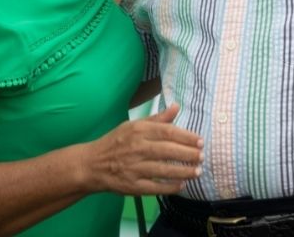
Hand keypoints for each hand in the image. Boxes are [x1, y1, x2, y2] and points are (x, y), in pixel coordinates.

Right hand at [83, 103, 203, 196]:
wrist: (91, 164)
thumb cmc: (116, 142)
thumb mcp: (133, 125)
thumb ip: (157, 119)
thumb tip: (176, 107)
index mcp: (138, 131)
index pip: (167, 132)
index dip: (186, 137)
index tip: (200, 141)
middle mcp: (136, 148)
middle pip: (167, 150)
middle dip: (188, 154)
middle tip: (202, 157)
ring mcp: (133, 168)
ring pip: (163, 170)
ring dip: (183, 172)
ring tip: (197, 172)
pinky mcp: (131, 186)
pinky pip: (154, 187)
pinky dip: (169, 187)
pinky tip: (181, 185)